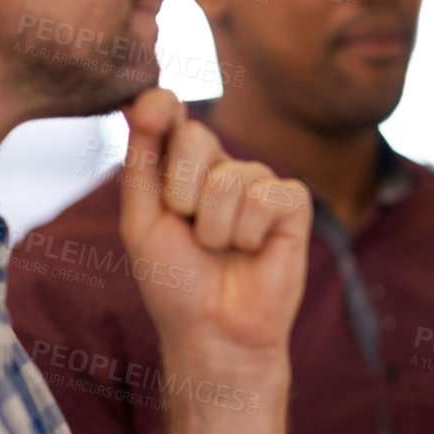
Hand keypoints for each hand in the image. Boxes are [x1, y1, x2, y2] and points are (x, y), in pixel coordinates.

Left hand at [117, 88, 311, 387]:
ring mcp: (259, 183)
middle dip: (180, 191)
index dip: (160, 105)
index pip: (170, 115)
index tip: (151, 109)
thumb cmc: (175, 281)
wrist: (213, 330)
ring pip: (230, 177)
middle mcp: (221, 167)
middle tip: (188, 228)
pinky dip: (248, 233)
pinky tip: (253, 251)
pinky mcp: (292, 204)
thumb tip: (140, 102)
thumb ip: (141, 162)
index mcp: (180, 167)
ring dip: (214, 227)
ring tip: (221, 250)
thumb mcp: (142, 221)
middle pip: (196, 136)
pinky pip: (265, 197)